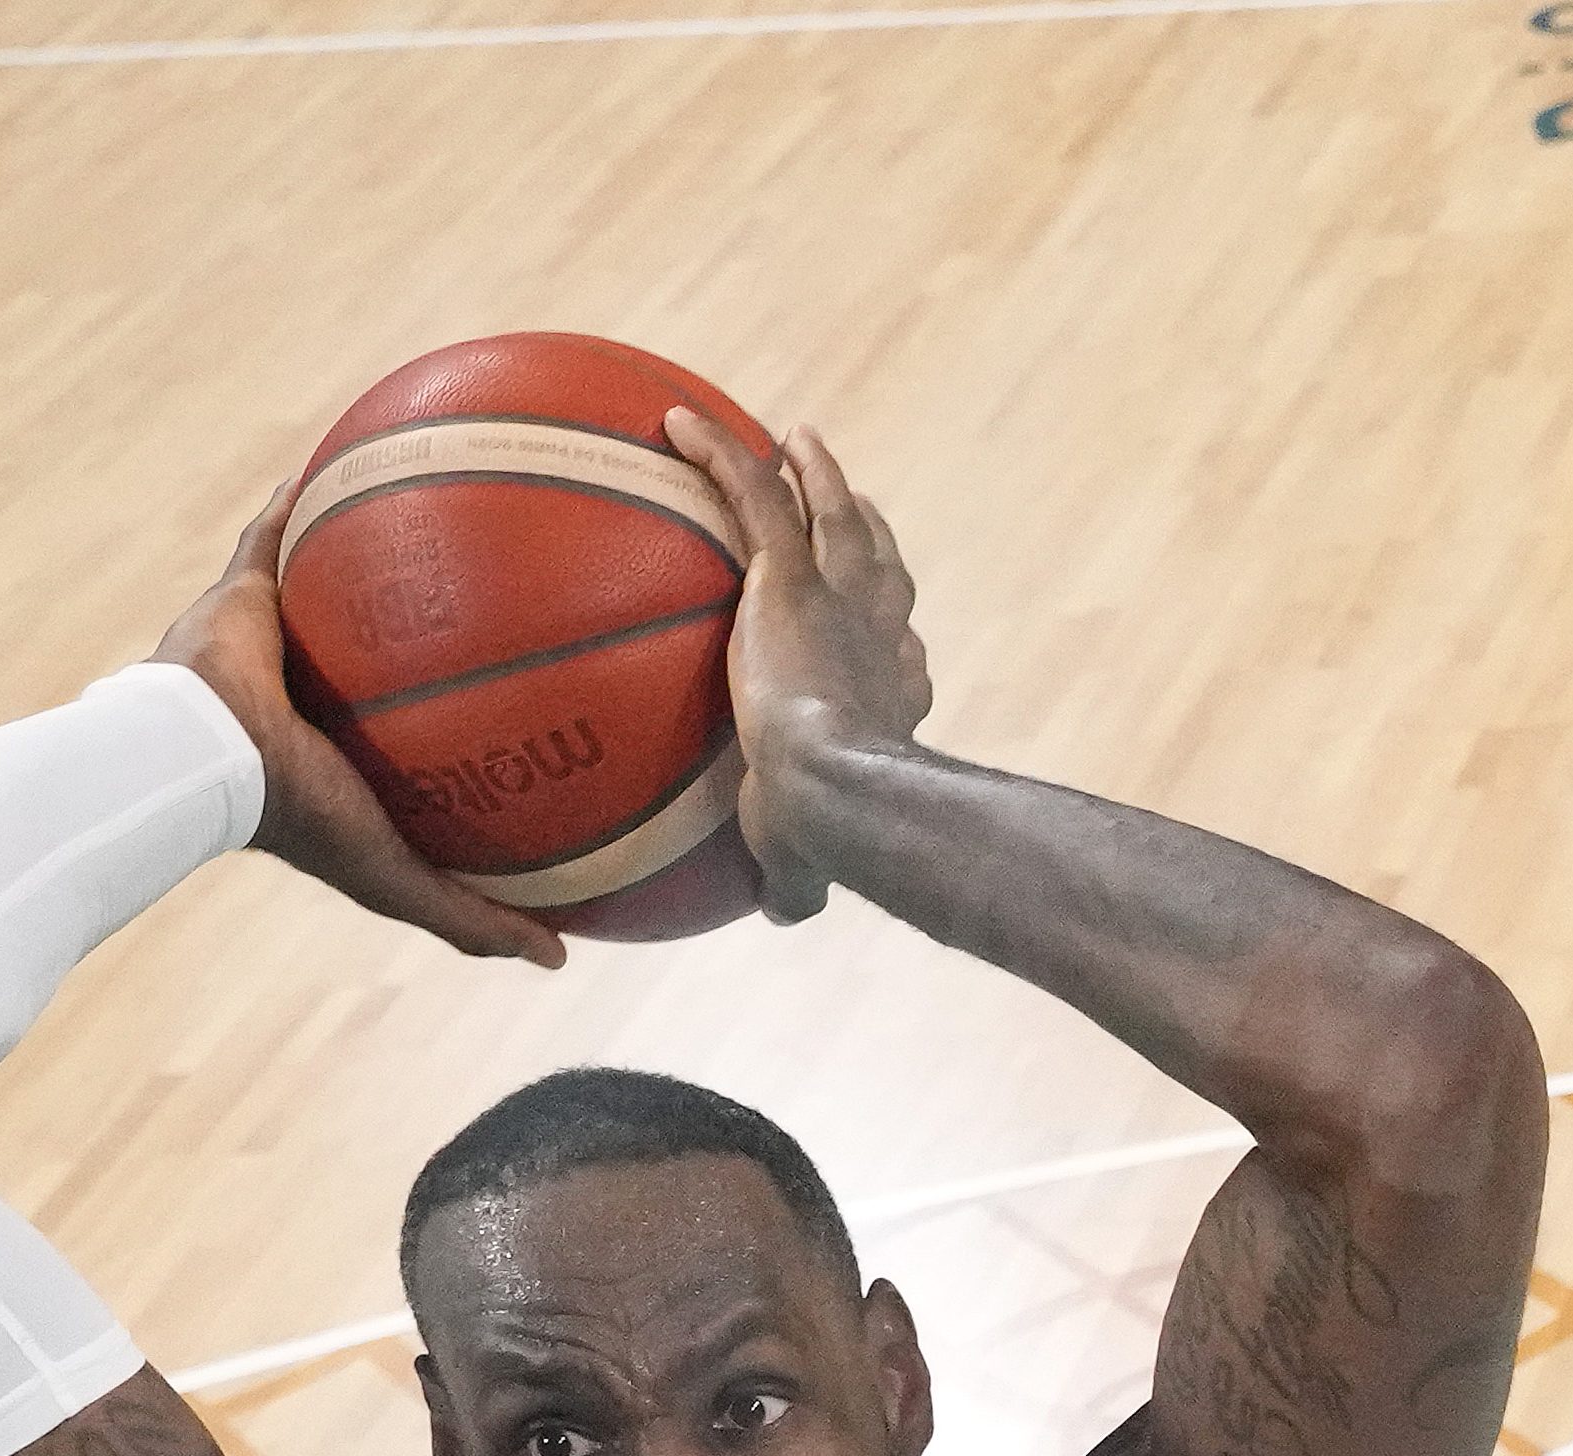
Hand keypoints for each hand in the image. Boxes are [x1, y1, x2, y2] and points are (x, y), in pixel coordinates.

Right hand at [155, 485, 564, 969]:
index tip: (544, 694)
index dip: (479, 714)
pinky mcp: (245, 586)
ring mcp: (281, 635)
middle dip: (442, 617)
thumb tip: (561, 961)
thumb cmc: (304, 817)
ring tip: (450, 495)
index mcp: (356, 754)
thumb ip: (473, 919)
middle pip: (394, 646)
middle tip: (520, 576)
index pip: (431, 733)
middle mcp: (321, 691)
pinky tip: (365, 444)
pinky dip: (308, 491)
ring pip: (342, 577)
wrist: (206, 759)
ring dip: (383, 537)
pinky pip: (280, 525)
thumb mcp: (402, 879)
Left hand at [664, 410, 932, 921]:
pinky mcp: (791, 575)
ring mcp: (840, 595)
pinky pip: (751, 495)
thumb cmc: (825, 835)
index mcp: (893, 692)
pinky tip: (676, 423)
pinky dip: (718, 455)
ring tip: (796, 441)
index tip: (872, 626)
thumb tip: (788, 914)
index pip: (896, 649)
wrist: (835, 789)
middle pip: (880, 565)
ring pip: (831, 512)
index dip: (887, 631)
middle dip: (868, 532)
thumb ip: (799, 883)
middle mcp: (881, 631)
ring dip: (815, 473)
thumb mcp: (807, 863)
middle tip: (846, 503)